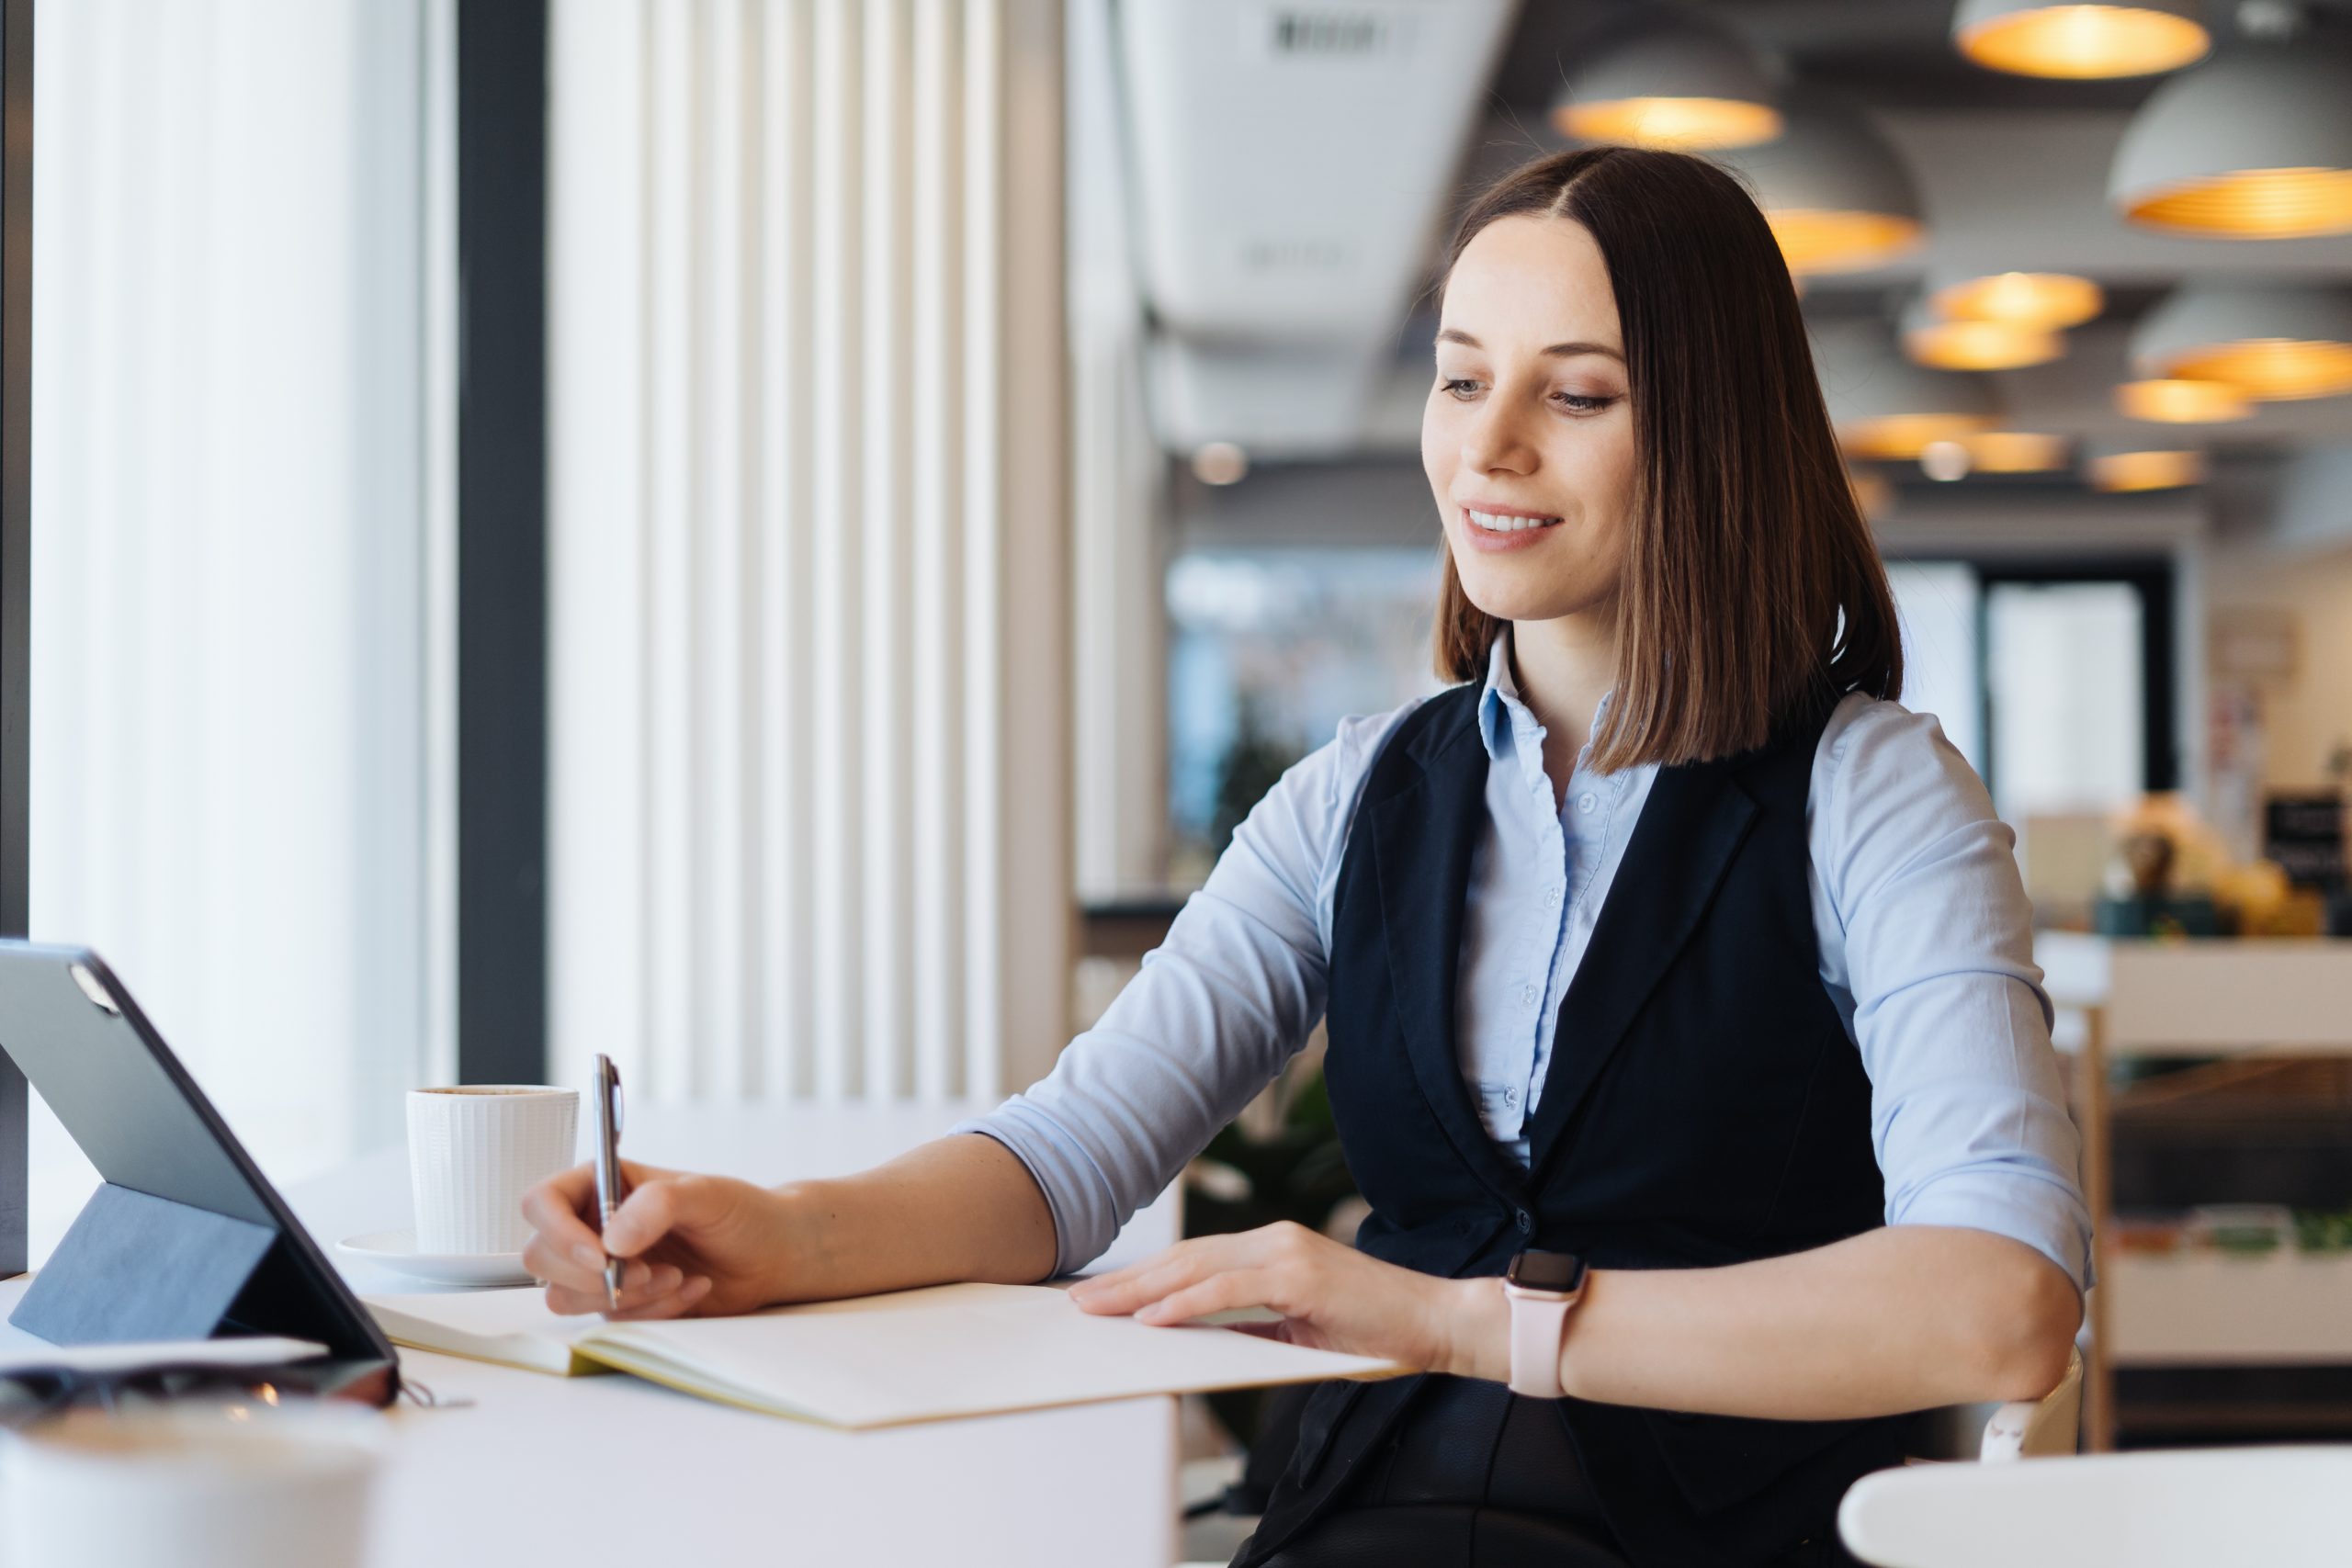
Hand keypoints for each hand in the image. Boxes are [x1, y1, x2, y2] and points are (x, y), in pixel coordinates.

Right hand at [518, 1159, 803, 1319]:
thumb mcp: (706, 1194)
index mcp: (602, 1184)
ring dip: (623, 1295)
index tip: (599, 1255)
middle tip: (645, 1270)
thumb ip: (659, 1204)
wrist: (769, 1255)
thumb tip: (611, 1240)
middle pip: (541, 1256)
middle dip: (591, 1274)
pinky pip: (609, 1319)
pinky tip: (690, 1289)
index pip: (542, 1202)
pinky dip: (651, 1311)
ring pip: (566, 1296)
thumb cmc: (739, 1212)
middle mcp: (592, 1225)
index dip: (556, 1231)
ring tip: (675, 1276)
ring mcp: (601, 1267)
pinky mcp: (619, 1302)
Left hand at [1067, 1221, 1508, 1379]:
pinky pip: (1230, 1290)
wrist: (1434, 1324)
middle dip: (1127, 1280)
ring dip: (1141, 1289)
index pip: (1192, 1260)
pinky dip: (1188, 1303)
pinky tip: (1154, 1317)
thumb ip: (1248, 1325)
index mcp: (1271, 1248)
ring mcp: (1286, 1252)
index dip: (1143, 1276)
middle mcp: (1273, 1239)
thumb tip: (1194, 1337)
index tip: (1101, 1294)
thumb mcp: (1295, 1329)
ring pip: (1198, 1268)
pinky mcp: (1300, 1274)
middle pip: (1184, 1258)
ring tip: (1099, 1308)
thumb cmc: (1372, 1331)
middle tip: (1079, 1299)